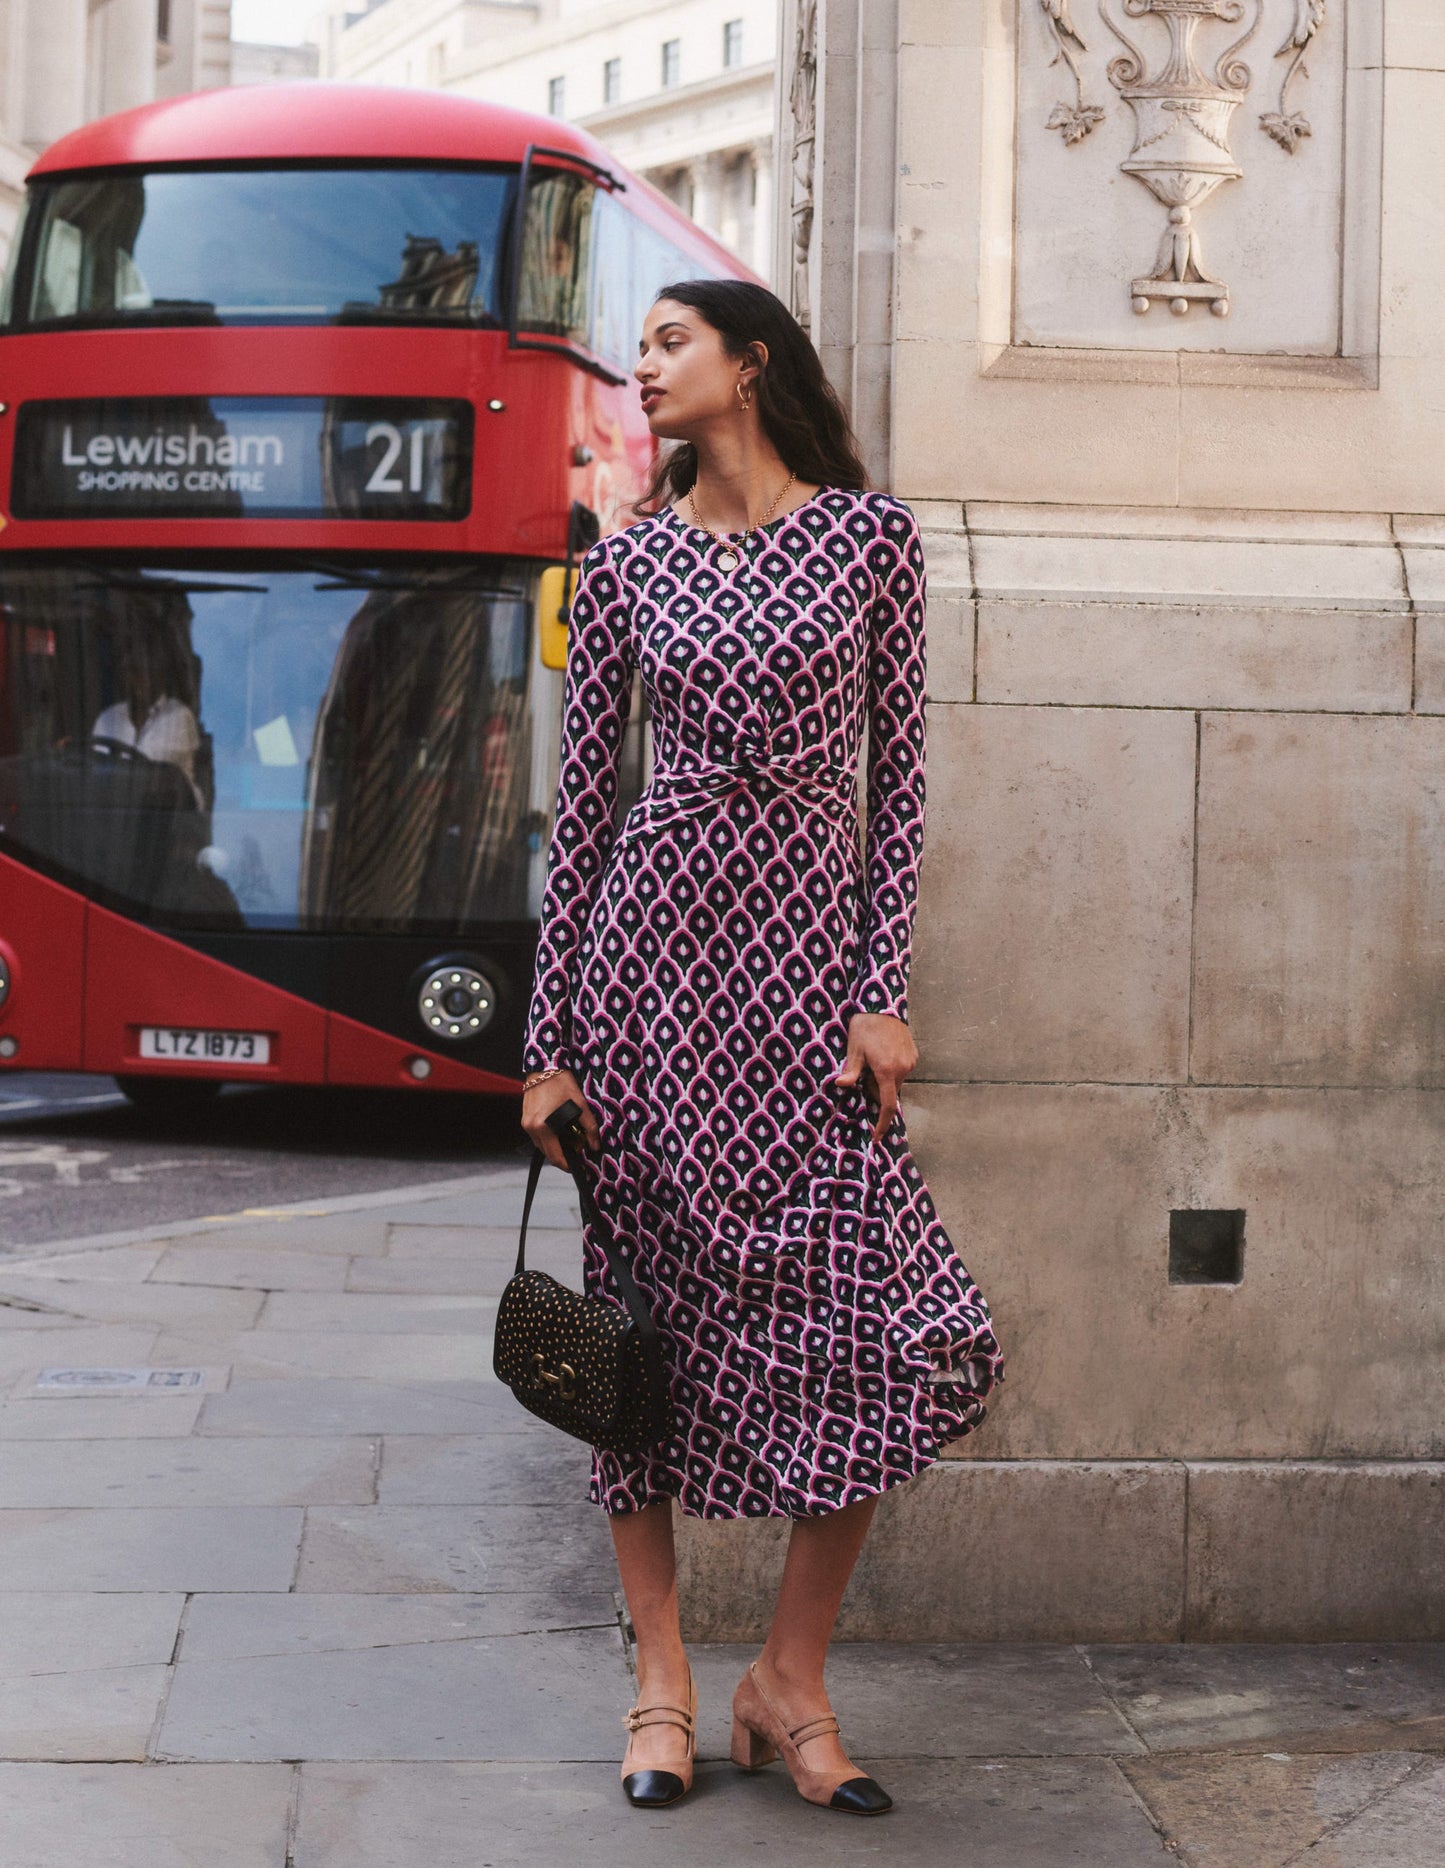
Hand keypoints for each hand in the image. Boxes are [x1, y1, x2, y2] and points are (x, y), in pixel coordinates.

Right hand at [520, 1068, 603, 1167]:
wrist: (544, 1067)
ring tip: (569, 1139)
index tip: (578, 1167)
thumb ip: (589, 1128)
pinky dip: (548, 1137)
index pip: (555, 1157)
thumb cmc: (563, 1084)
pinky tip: (558, 1130)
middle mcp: (531, 1128)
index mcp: (544, 1127)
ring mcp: (526, 1123)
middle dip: (562, 1156)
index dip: (567, 1165)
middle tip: (577, 1150)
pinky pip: (536, 1135)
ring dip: (554, 1147)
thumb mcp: (580, 1105)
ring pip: (541, 1145)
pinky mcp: (525, 1118)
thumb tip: (595, 1147)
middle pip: (547, 1153)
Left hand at [834, 1013, 917, 1144]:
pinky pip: (901, 1071)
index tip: (877, 1137)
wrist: (883, 1005)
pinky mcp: (913, 1055)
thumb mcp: (854, 1049)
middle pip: (888, 1092)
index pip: (886, 1105)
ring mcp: (910, 1062)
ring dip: (883, 1079)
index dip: (881, 1123)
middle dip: (875, 1089)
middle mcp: (903, 1069)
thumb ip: (851, 1071)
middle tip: (863, 1074)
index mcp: (887, 1071)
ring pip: (895, 1081)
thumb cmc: (866, 1026)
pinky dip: (891, 1070)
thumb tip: (841, 1085)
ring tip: (872, 1059)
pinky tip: (881, 1055)